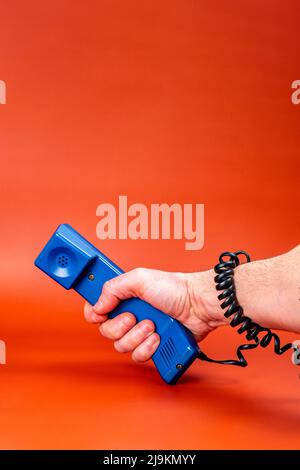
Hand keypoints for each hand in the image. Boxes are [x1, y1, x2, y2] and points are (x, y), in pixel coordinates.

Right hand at [84, 268, 225, 362]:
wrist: (199, 305)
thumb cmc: (175, 288)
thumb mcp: (140, 279)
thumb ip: (113, 288)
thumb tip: (97, 306)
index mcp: (124, 298)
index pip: (97, 310)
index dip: (95, 315)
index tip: (101, 315)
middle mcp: (130, 315)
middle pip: (107, 332)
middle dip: (121, 327)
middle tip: (134, 317)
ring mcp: (141, 332)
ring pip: (122, 346)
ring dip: (137, 336)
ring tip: (152, 326)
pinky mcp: (153, 346)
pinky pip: (138, 356)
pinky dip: (148, 348)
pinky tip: (158, 337)